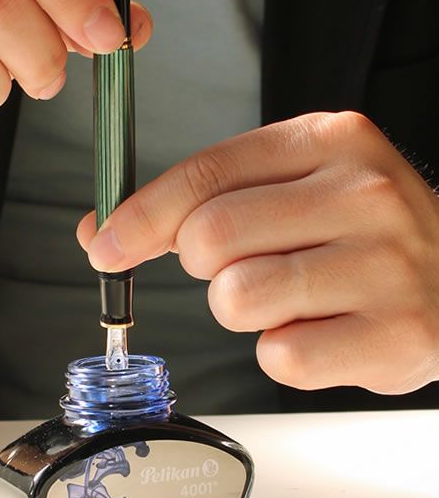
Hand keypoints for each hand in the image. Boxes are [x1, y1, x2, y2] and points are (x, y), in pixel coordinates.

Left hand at [77, 112, 438, 393]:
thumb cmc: (359, 235)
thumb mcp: (293, 187)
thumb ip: (200, 201)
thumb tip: (103, 231)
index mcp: (330, 141)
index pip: (206, 174)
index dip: (141, 216)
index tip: (105, 243)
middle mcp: (364, 194)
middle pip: (212, 237)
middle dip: (205, 266)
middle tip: (243, 265)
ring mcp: (386, 265)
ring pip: (238, 298)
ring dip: (241, 309)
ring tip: (289, 299)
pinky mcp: (394, 335)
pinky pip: (280, 357)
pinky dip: (283, 352)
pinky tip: (321, 331)